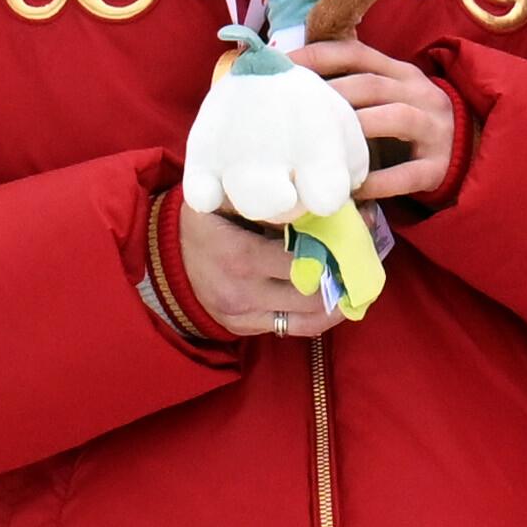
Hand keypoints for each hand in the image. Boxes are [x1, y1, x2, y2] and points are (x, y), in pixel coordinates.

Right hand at [173, 190, 348, 339]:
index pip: (306, 261)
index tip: (362, 226)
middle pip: (314, 296)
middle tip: (365, 256)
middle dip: (346, 276)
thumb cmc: (201, 221)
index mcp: (241, 257)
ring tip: (356, 284)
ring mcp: (243, 316)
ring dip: (338, 304)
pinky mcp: (242, 328)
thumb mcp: (223, 200)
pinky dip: (315, 316)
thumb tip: (318, 197)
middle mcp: (243, 293)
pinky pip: (290, 328)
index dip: (339, 245)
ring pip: (308, 322)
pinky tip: (331, 299)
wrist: (160, 256)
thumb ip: (265, 202)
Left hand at [305, 40, 462, 209]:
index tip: (282, 65)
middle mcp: (419, 93)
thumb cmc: (412, 124)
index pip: (357, 53)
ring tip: (323, 141)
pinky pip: (408, 173)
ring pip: (395, 118)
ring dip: (357, 127)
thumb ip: (356, 86)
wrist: (471, 153)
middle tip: (293, 106)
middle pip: (372, 85)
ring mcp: (434, 129)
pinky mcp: (438, 166)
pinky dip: (379, 182)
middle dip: (331, 92)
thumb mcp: (391, 95)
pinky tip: (352, 188)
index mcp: (401, 72)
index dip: (319, 56)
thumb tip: (292, 85)